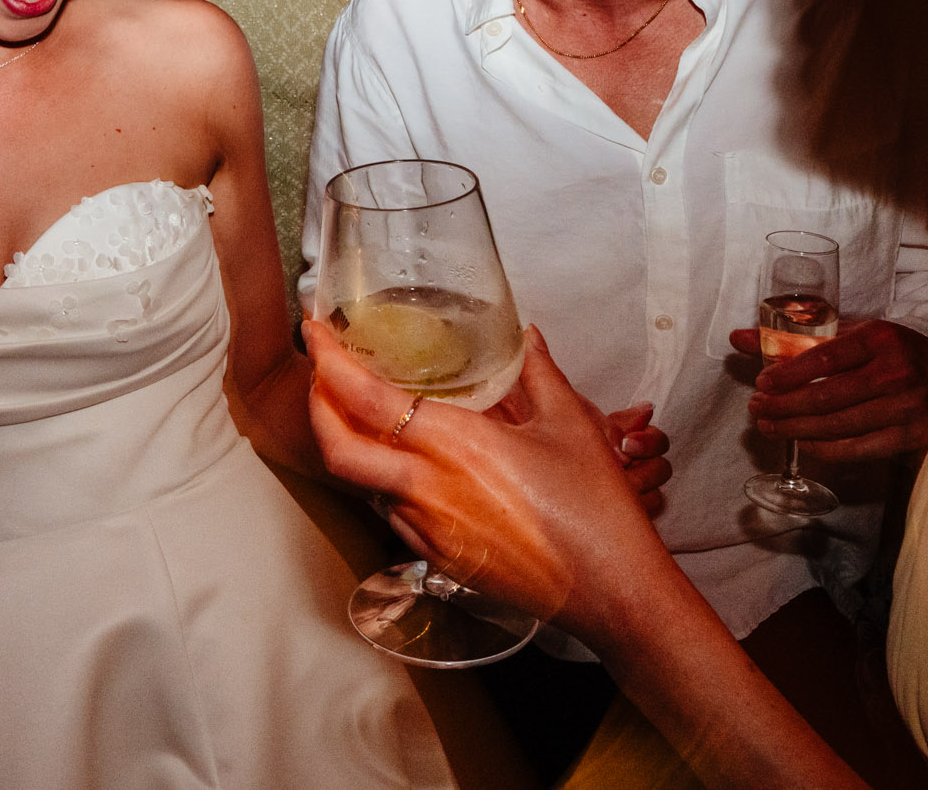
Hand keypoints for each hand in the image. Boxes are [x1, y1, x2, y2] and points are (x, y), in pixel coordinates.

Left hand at [311, 326, 671, 638]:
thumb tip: (526, 335)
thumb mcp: (570, 425)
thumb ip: (538, 372)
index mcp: (454, 444)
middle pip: (339, 448)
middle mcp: (427, 488)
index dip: (329, 362)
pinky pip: (395, 515)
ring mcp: (428, 530)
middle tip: (321, 375)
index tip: (314, 333)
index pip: (365, 398)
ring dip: (355, 448)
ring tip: (367, 417)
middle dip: (317, 407)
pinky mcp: (439, 561)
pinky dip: (389, 485)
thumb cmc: (596, 509)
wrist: (614, 593)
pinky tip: (414, 469)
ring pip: (365, 484)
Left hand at [730, 318, 927, 463]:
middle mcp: (897, 372)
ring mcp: (908, 407)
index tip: (761, 383)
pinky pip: (858, 448)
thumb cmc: (889, 352)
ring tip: (770, 425)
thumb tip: (738, 337)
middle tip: (757, 408)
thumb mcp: (849, 334)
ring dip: (796, 429)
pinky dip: (825, 448)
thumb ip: (794, 336)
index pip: (824, 358)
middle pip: (827, 396)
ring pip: (838, 425)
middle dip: (784, 406)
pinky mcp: (913, 435)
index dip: (788, 374)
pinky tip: (802, 442)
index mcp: (880, 338)